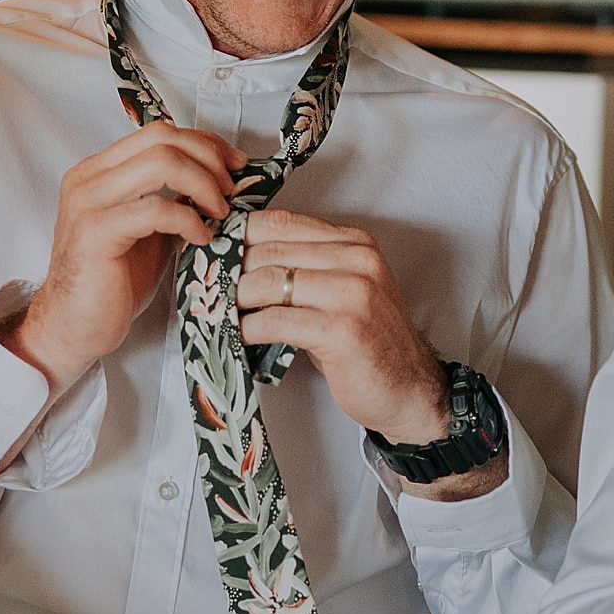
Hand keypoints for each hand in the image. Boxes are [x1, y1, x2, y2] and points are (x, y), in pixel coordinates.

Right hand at [0, 124, 243, 391]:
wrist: (75, 326)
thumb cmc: (114, 282)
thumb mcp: (151, 230)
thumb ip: (174, 199)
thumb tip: (221, 182)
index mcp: (99, 171)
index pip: (159, 132)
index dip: (204, 143)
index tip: (234, 166)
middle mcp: (89, 178)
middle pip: (163, 139)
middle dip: (209, 161)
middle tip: (231, 192)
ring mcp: (88, 202)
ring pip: (161, 163)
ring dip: (203, 184)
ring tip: (219, 212)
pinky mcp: (95, 232)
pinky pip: (155, 209)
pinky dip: (188, 219)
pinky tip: (201, 238)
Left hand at [235, 209, 449, 443]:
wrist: (410, 391)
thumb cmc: (369, 346)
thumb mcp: (342, 293)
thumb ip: (305, 270)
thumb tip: (240, 261)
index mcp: (355, 244)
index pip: (282, 222)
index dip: (239, 236)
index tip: (212, 252)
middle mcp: (357, 261)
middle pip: (270, 250)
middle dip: (229, 269)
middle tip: (202, 287)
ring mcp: (351, 294)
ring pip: (268, 282)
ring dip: (234, 300)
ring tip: (215, 312)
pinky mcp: (341, 330)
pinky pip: (275, 321)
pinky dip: (247, 329)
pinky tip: (236, 336)